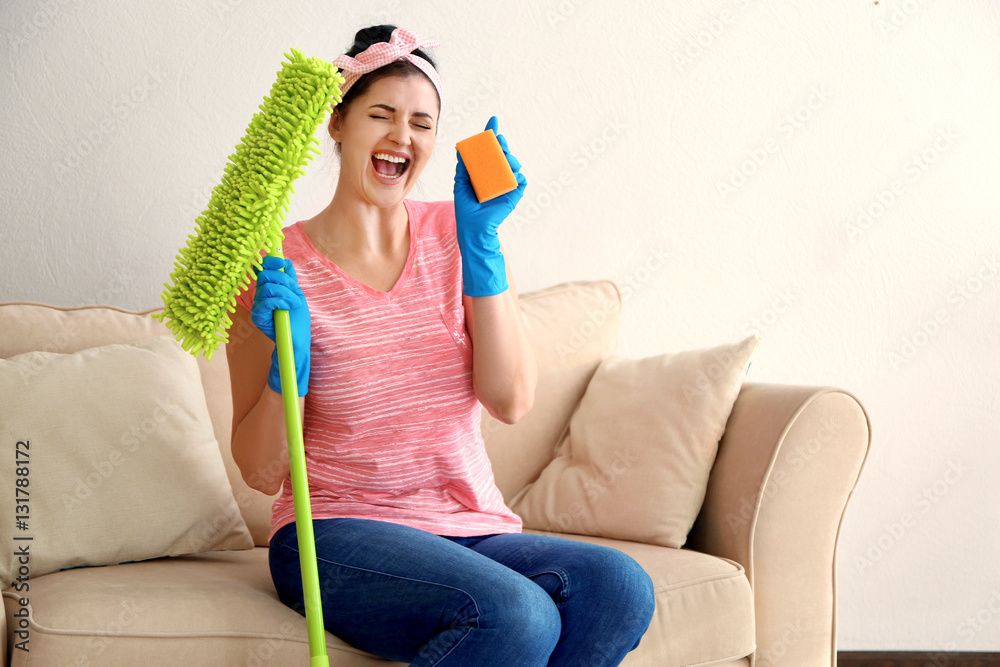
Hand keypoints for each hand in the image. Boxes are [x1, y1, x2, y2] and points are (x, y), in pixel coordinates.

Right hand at [250, 255, 310, 395]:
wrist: (298, 341)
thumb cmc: (298, 320)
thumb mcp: (297, 295)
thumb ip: (289, 279)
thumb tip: (284, 261)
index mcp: (270, 288)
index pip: (264, 268)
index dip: (270, 261)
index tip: (279, 261)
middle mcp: (261, 295)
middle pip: (265, 275)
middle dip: (283, 279)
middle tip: (294, 291)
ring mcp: (258, 305)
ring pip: (267, 286)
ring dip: (286, 293)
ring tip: (294, 304)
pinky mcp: (258, 316)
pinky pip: (267, 300)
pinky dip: (281, 301)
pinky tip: (288, 308)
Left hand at [454, 116, 527, 296]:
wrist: (473, 227)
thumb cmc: (466, 206)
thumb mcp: (461, 182)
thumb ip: (463, 166)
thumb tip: (461, 148)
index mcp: (484, 169)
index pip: (489, 148)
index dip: (491, 133)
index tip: (493, 120)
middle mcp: (496, 174)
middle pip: (503, 153)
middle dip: (502, 144)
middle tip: (499, 141)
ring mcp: (506, 183)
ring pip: (513, 163)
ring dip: (510, 158)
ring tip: (504, 159)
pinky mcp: (514, 193)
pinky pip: (520, 179)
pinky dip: (517, 175)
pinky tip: (511, 175)